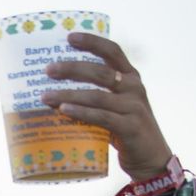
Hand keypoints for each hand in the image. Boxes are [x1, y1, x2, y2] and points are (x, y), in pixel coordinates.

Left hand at [39, 33, 173, 180]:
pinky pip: (102, 116)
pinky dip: (81, 112)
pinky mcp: (130, 127)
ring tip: (45, 96)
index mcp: (130, 77)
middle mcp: (134, 88)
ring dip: (68, 94)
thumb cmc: (124, 131)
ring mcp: (134, 107)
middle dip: (72, 68)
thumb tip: (54, 91)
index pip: (113, 52)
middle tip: (48, 69)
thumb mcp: (114, 107)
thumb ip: (95, 96)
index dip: (93, 42)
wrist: (150, 158)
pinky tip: (64, 109)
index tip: (70, 37)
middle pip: (101, 72)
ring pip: (97, 95)